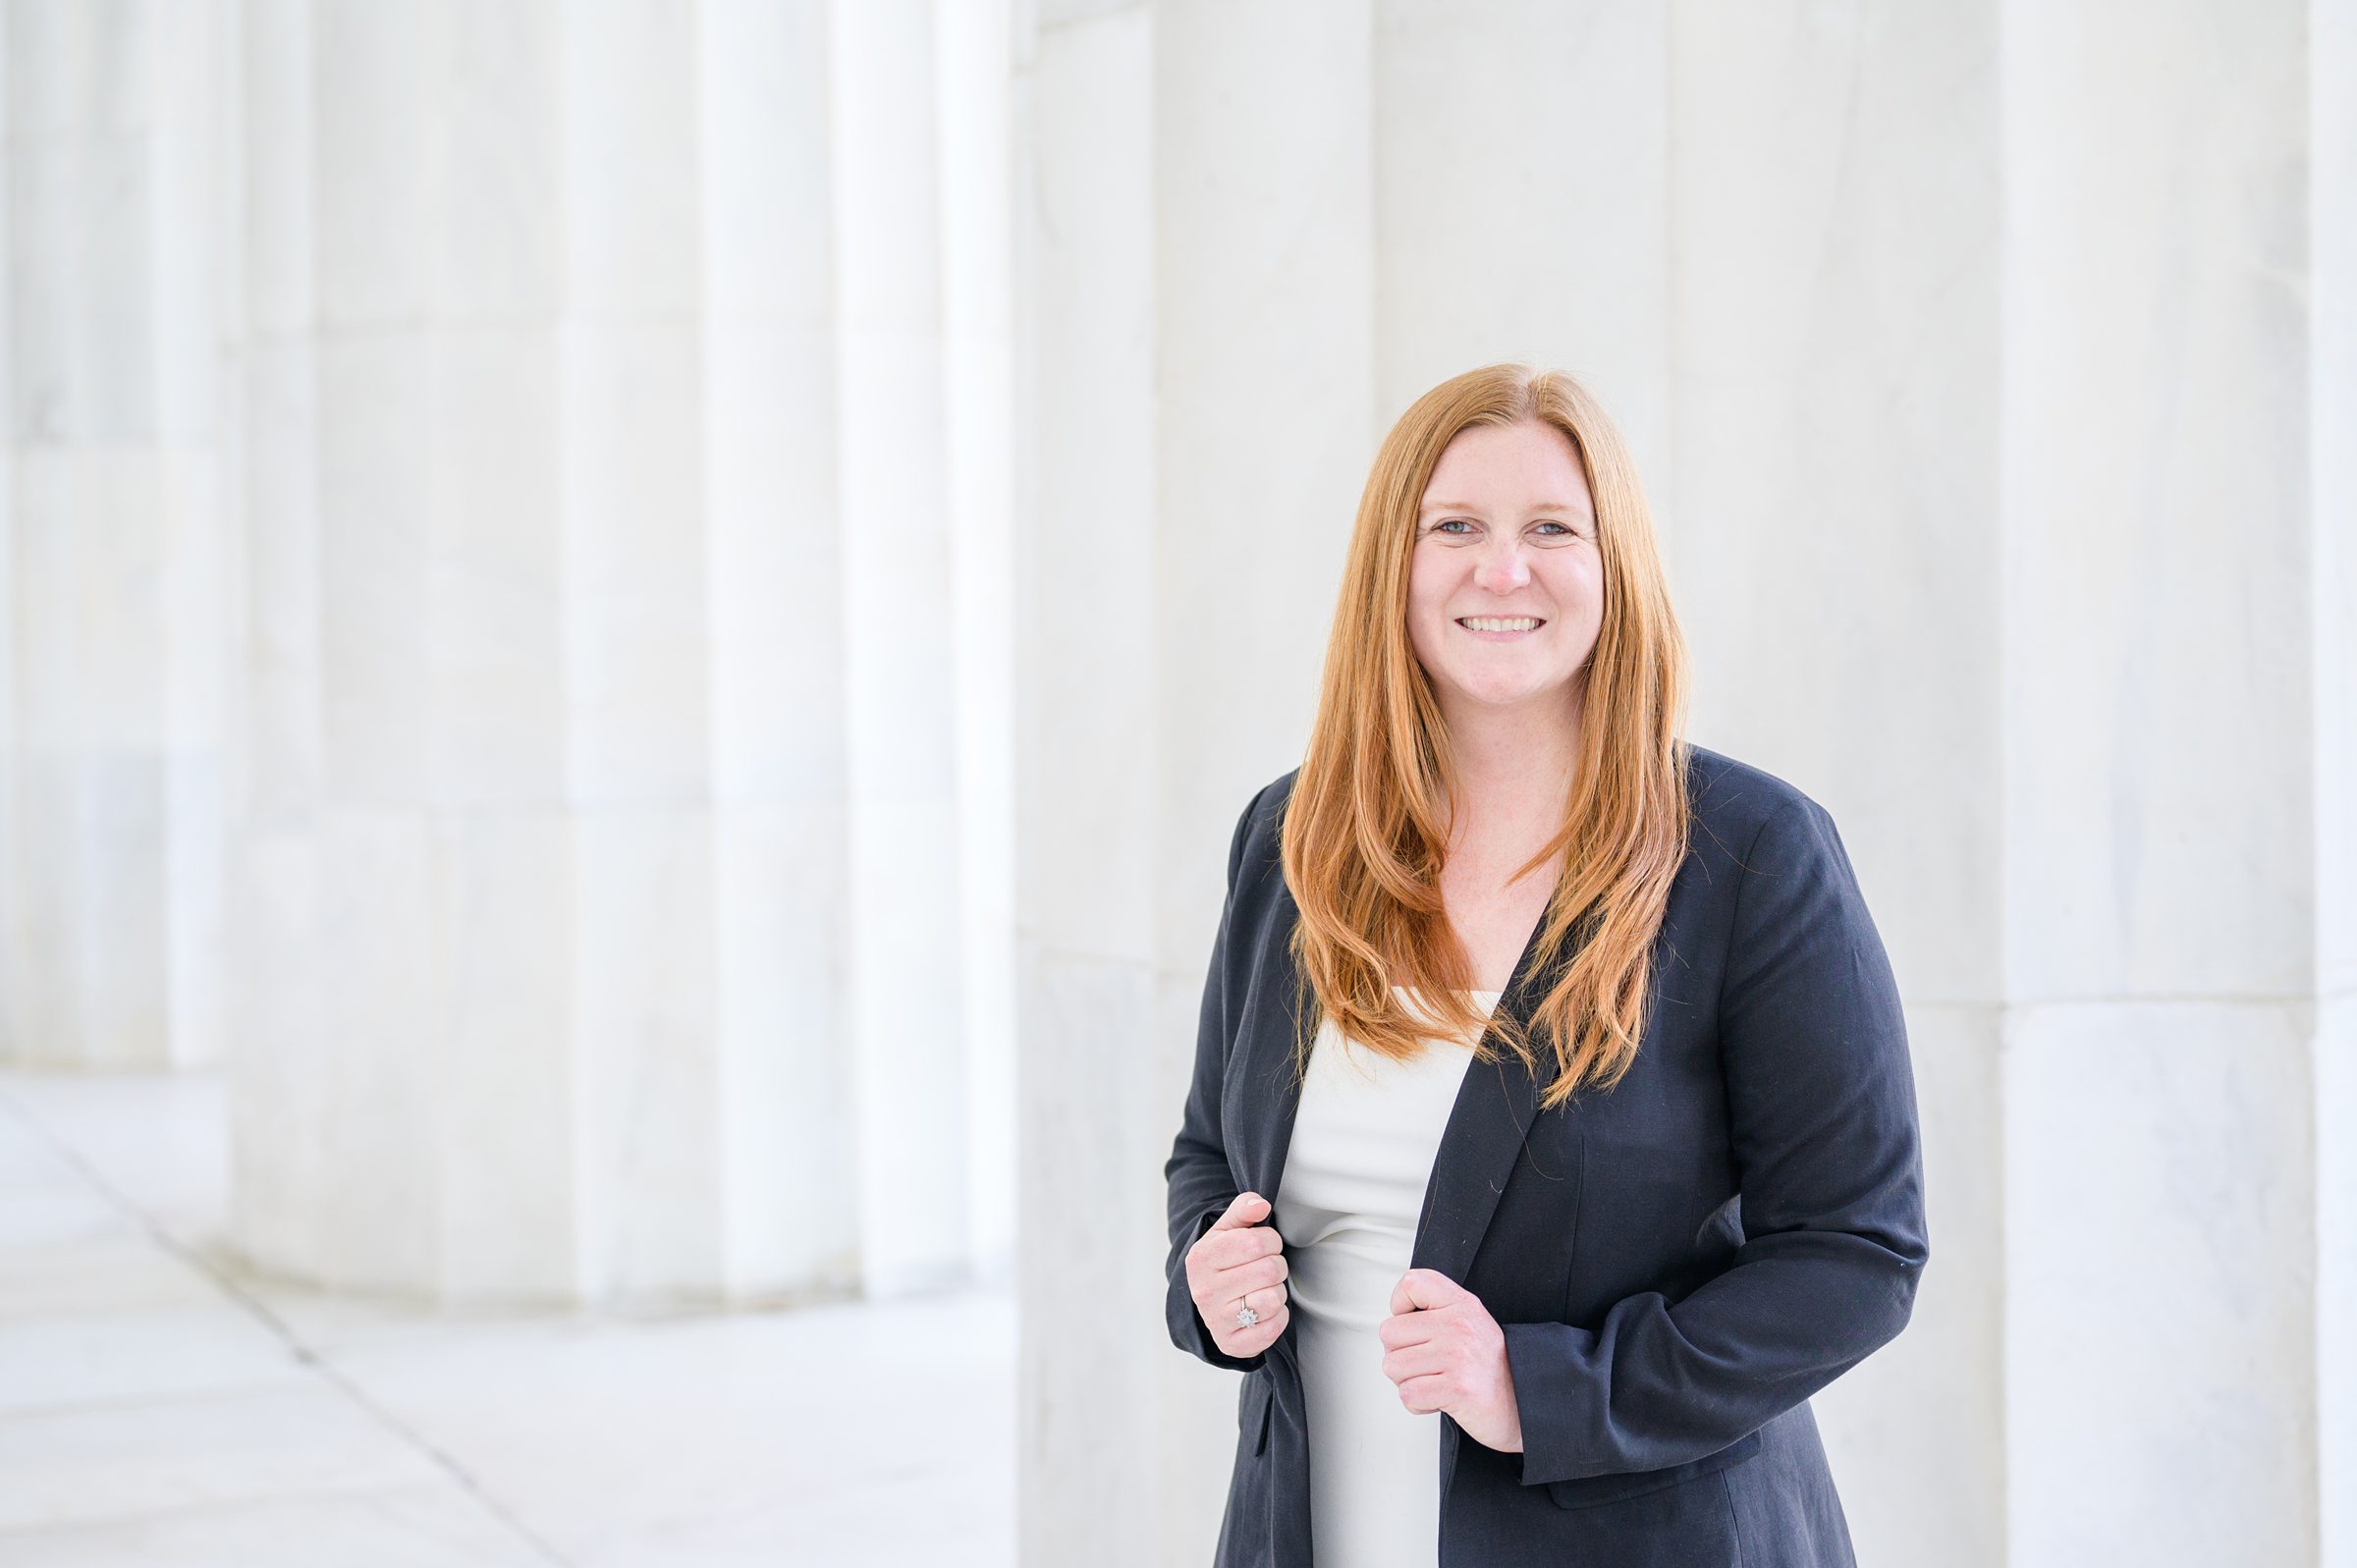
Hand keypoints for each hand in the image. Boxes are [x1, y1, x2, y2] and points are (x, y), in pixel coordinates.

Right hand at [1185, 1192, 1290, 1357]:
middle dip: (1277, 1265)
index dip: (1271, 1240)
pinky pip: (1274, 1326)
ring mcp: (1217, 1321)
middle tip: (1266, 1268)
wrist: (1210, 1304)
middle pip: (1270, 1270)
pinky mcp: (1233, 1344)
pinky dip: (1278, 1316)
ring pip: (1273, 1299)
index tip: (1265, 1245)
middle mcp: (1204, 1291)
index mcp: (1201, 1258)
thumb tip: (1261, 1204)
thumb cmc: (1224, 1261)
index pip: (1257, 1242)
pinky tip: (1264, 1310)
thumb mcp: (1227, 1231)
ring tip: (1264, 1288)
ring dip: (1278, 1291)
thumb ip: (1243, 1210)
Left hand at [1379, 1268, 1522, 1453]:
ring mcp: (1457, 1357)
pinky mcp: (1456, 1388)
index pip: (1412, 1283)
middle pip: (1389, 1333)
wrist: (1525, 1405)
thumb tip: (1396, 1315)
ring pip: (1393, 1366)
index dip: (1400, 1305)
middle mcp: (1459, 1326)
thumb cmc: (1490, 1368)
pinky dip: (1418, 1404)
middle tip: (1429, 1365)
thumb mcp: (1471, 1322)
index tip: (1415, 1326)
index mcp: (1462, 1304)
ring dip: (1409, 1381)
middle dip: (1401, 1354)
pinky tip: (1440, 1399)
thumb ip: (1437, 1311)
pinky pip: (1407, 1394)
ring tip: (1436, 1381)